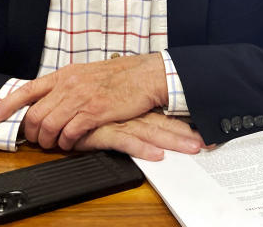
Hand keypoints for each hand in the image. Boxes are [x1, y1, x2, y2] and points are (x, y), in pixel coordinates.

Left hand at [0, 53, 167, 150]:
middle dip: (32, 133)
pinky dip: (67, 143)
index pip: (27, 89)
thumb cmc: (120, 76)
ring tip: (55, 144)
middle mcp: (69, 85)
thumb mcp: (87, 73)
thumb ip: (67, 85)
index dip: (8, 105)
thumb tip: (49, 99)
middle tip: (38, 141)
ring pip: (49, 126)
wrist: (145, 76)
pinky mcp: (94, 112)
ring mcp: (81, 98)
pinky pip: (69, 134)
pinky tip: (71, 143)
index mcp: (65, 74)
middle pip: (35, 115)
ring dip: (49, 142)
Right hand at [74, 112, 204, 160]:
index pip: (161, 116)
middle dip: (184, 134)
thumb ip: (125, 118)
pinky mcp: (102, 131)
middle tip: (206, 142)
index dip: (181, 123)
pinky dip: (142, 149)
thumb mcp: (107, 112)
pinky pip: (125, 142)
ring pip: (150, 131)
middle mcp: (128, 113)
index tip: (201, 132)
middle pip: (161, 123)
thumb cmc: (81, 108)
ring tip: (192, 147)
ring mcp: (116, 121)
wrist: (56, 106)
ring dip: (172, 140)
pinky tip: (157, 155)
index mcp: (131, 108)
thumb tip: (145, 125)